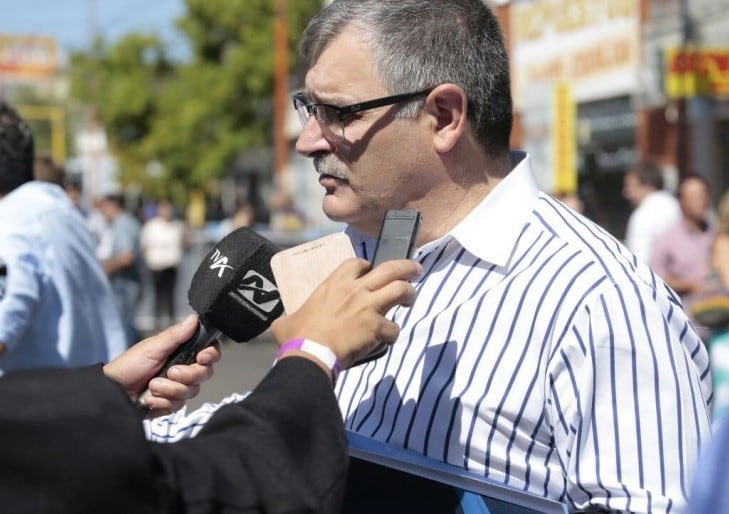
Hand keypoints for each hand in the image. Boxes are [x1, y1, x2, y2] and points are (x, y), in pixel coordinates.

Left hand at [103, 315, 221, 415]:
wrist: (113, 392)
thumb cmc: (129, 366)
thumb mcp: (152, 347)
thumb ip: (176, 335)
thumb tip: (195, 319)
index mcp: (183, 350)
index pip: (210, 351)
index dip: (211, 355)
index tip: (201, 357)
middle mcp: (184, 367)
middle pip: (205, 373)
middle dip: (187, 375)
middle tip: (170, 372)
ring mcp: (179, 386)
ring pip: (192, 391)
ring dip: (170, 390)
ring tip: (152, 385)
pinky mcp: (172, 402)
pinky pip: (179, 405)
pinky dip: (162, 402)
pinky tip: (150, 398)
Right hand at [270, 258, 421, 368]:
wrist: (309, 354)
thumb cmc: (297, 338)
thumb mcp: (288, 320)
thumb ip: (289, 318)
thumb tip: (279, 326)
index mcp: (334, 284)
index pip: (358, 263)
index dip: (370, 265)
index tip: (373, 271)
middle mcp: (354, 290)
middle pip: (391, 268)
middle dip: (407, 267)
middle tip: (415, 270)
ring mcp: (368, 306)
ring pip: (401, 290)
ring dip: (409, 294)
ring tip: (409, 300)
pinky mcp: (376, 326)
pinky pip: (394, 328)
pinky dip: (392, 335)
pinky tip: (385, 340)